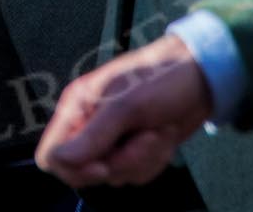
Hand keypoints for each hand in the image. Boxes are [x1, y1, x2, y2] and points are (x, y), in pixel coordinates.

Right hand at [35, 34, 213, 187]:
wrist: (200, 78)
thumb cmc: (160, 77)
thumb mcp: (126, 105)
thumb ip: (92, 135)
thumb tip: (58, 159)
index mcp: (77, 107)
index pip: (51, 155)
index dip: (73, 168)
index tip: (104, 163)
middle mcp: (90, 125)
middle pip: (87, 171)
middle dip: (122, 160)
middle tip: (144, 136)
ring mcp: (113, 140)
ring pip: (117, 174)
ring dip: (144, 157)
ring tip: (157, 128)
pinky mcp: (134, 150)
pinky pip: (137, 173)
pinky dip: (156, 159)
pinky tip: (163, 134)